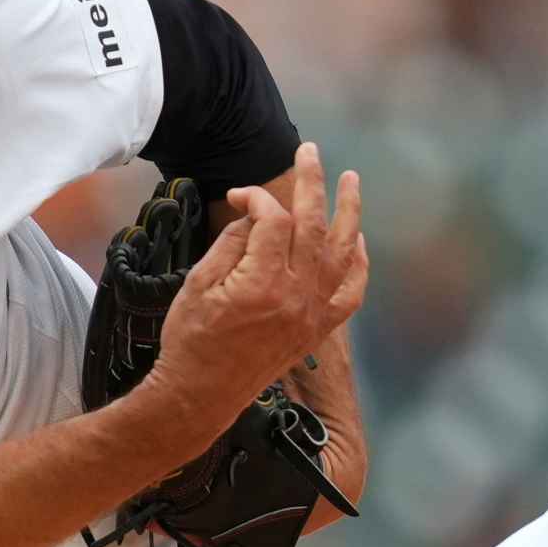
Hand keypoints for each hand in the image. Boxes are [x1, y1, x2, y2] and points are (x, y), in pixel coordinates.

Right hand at [139, 143, 366, 440]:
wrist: (200, 396)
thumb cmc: (189, 339)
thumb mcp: (197, 284)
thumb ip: (231, 244)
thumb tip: (253, 214)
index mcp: (262, 282)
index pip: (273, 219)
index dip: (256, 198)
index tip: (237, 196)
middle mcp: (296, 295)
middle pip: (313, 225)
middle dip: (312, 181)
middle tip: (310, 150)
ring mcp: (311, 313)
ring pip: (342, 252)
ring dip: (349, 213)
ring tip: (351, 181)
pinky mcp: (316, 330)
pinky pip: (350, 292)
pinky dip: (358, 264)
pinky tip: (356, 241)